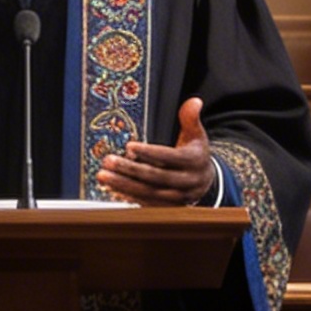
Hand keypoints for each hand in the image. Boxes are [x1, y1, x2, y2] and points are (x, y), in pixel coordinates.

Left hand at [97, 96, 215, 204]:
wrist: (207, 182)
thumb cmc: (196, 154)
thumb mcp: (197, 135)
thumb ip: (191, 118)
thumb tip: (194, 101)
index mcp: (194, 161)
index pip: (169, 157)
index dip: (150, 153)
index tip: (129, 146)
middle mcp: (186, 181)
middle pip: (155, 177)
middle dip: (130, 169)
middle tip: (109, 161)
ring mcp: (178, 197)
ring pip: (149, 193)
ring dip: (124, 185)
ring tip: (104, 176)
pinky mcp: (169, 208)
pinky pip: (147, 204)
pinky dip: (129, 198)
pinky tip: (113, 190)